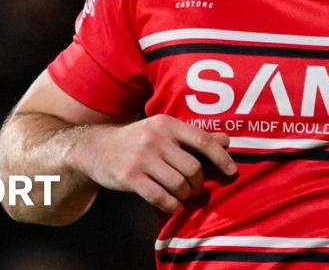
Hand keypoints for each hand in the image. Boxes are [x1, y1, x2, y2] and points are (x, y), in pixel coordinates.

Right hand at [72, 114, 235, 213]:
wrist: (96, 149)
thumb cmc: (138, 141)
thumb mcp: (164, 131)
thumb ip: (194, 136)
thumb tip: (227, 140)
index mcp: (167, 124)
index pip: (202, 140)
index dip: (221, 158)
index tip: (231, 171)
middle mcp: (155, 138)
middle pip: (193, 167)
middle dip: (198, 183)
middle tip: (195, 188)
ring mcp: (142, 158)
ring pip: (178, 184)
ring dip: (185, 195)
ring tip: (182, 195)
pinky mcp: (130, 177)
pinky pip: (160, 197)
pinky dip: (171, 205)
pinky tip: (172, 205)